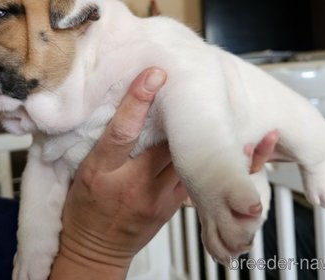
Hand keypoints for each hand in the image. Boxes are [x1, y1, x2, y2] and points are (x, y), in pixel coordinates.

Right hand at [49, 67, 279, 278]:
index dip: (138, 101)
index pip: (121, 131)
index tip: (154, 75)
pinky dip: (220, 162)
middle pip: (164, 144)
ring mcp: (156, 198)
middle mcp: (131, 183)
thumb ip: (104, 144)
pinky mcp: (173, 206)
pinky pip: (200, 181)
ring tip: (233, 113)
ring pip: (189, 162)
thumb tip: (127, 109)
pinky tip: (242, 149)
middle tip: (199, 82)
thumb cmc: (85, 210)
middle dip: (183, 114)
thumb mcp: (81, 173)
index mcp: (101, 171)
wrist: (96, 249)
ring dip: (212, 138)